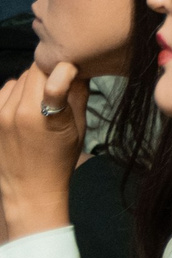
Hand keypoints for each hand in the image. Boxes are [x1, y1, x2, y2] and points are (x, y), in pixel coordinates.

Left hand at [0, 62, 83, 237]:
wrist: (30, 189)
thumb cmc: (59, 160)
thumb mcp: (79, 128)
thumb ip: (78, 94)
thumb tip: (78, 69)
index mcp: (42, 114)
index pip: (50, 70)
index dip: (64, 68)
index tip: (72, 75)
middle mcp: (16, 111)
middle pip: (33, 72)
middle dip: (48, 74)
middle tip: (59, 89)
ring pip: (17, 79)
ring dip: (31, 84)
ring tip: (40, 101)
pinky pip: (3, 91)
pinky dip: (15, 93)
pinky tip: (24, 108)